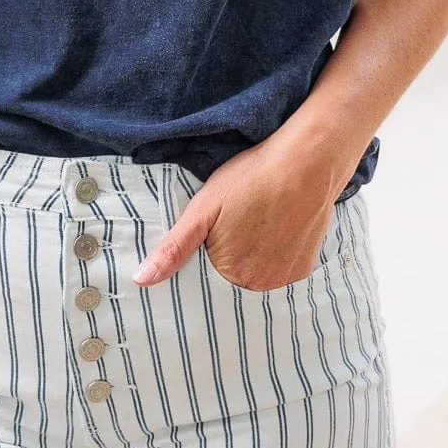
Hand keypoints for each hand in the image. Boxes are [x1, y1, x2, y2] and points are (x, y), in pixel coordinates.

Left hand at [132, 138, 341, 290]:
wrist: (307, 162)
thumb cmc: (251, 179)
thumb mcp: (202, 209)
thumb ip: (173, 248)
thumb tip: (140, 280)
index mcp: (230, 274)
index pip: (204, 281)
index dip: (201, 260)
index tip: (206, 238)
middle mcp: (260, 285)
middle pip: (231, 280)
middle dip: (226, 259)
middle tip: (232, 224)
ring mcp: (285, 278)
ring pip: (256, 275)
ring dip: (251, 258)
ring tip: (253, 224)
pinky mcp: (304, 267)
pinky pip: (279, 270)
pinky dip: (273, 255)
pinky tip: (273, 228)